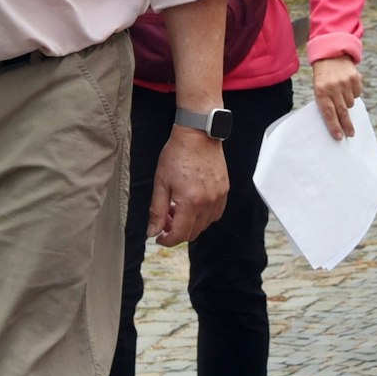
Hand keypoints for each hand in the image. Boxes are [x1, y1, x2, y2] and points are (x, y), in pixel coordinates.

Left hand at [149, 125, 228, 245]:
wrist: (197, 135)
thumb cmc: (177, 154)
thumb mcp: (161, 183)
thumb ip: (157, 211)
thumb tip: (152, 232)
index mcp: (191, 201)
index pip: (180, 234)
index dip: (167, 240)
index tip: (159, 237)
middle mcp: (208, 202)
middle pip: (193, 232)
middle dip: (177, 231)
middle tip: (165, 219)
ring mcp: (219, 197)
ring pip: (204, 225)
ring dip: (190, 224)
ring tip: (177, 208)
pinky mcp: (224, 191)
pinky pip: (215, 214)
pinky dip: (202, 216)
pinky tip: (192, 205)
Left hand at [311, 57, 361, 139]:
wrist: (331, 55)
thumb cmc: (323, 77)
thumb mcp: (319, 88)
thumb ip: (326, 102)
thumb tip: (337, 121)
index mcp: (321, 91)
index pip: (328, 113)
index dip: (334, 126)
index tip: (339, 137)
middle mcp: (333, 88)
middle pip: (342, 112)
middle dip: (347, 125)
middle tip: (351, 134)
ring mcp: (345, 82)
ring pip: (351, 103)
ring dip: (347, 102)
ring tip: (341, 93)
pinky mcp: (355, 78)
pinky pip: (357, 93)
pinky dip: (354, 93)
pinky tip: (347, 85)